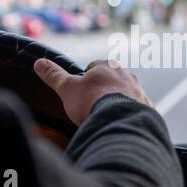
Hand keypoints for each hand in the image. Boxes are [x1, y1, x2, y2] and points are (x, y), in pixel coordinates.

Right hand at [34, 59, 152, 125]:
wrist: (120, 121)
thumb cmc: (92, 101)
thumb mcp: (67, 88)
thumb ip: (54, 75)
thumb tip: (39, 62)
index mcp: (108, 66)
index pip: (94, 67)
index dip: (86, 78)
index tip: (82, 89)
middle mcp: (127, 75)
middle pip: (112, 80)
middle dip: (104, 89)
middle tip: (93, 104)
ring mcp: (139, 91)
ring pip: (126, 94)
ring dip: (118, 102)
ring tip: (107, 116)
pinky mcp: (147, 108)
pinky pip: (138, 110)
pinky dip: (129, 115)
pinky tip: (121, 124)